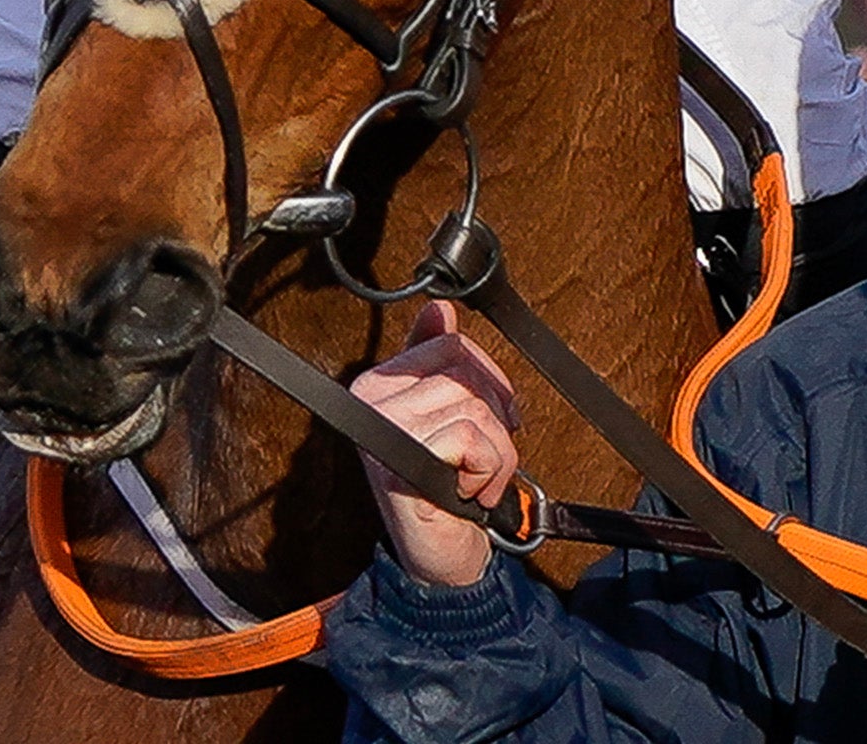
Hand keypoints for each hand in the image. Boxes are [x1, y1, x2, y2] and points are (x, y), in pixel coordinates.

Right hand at [352, 310, 523, 586]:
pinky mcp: (401, 465)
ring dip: (497, 452)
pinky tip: (469, 493)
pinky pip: (471, 438)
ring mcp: (382, 434)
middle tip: (486, 457)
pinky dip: (488, 469)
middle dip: (496, 416)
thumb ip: (437, 362)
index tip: (493, 414)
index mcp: (377, 384)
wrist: (439, 557)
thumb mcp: (446, 417)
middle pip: (464, 373)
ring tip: (477, 481)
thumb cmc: (446, 487)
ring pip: (474, 406)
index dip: (488, 378)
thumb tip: (439, 308)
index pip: (450, 344)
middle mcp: (369, 402)